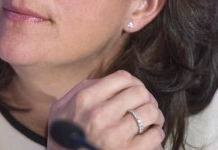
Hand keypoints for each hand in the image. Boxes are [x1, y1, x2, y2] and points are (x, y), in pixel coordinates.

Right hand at [47, 70, 164, 149]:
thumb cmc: (62, 138)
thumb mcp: (61, 108)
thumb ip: (82, 89)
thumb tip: (109, 82)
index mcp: (85, 99)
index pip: (122, 78)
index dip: (133, 82)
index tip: (134, 90)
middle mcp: (100, 115)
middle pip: (140, 93)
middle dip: (146, 98)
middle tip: (146, 105)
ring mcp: (115, 136)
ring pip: (151, 113)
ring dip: (155, 116)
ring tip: (151, 121)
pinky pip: (155, 136)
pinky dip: (156, 135)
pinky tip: (149, 137)